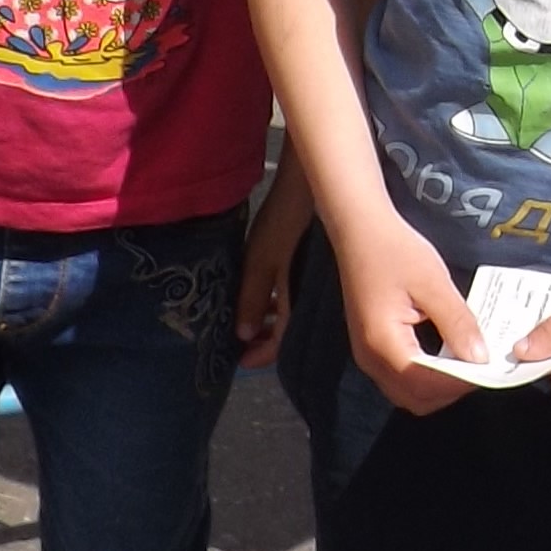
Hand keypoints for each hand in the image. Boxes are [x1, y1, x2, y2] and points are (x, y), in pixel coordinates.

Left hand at [236, 157, 316, 364]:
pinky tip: (265, 295)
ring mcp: (309, 282)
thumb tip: (244, 335)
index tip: (239, 361)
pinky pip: (293, 295)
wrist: (311, 188)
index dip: (259, 355)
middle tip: (241, 342)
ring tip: (248, 320)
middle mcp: (308, 298)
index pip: (281, 343)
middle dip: (264, 340)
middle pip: (287, 331)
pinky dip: (278, 302)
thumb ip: (252, 300)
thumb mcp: (261, 262)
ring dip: (271, 320)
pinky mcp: (308, 267)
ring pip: (291, 312)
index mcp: (297, 303)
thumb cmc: (285, 224)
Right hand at [332, 212, 485, 415]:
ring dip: (438, 385)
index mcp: (383, 344)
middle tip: (481, 368)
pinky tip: (448, 353)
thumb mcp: (433, 283)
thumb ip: (457, 323)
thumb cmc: (395, 250)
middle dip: (450, 390)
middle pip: (415, 399)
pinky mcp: (371, 347)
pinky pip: (401, 375)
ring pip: (406, 391)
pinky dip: (426, 374)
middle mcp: (370, 359)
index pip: (425, 385)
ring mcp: (367, 355)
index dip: (459, 383)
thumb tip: (481, 358)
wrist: (359, 229)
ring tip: (468, 361)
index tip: (490, 370)